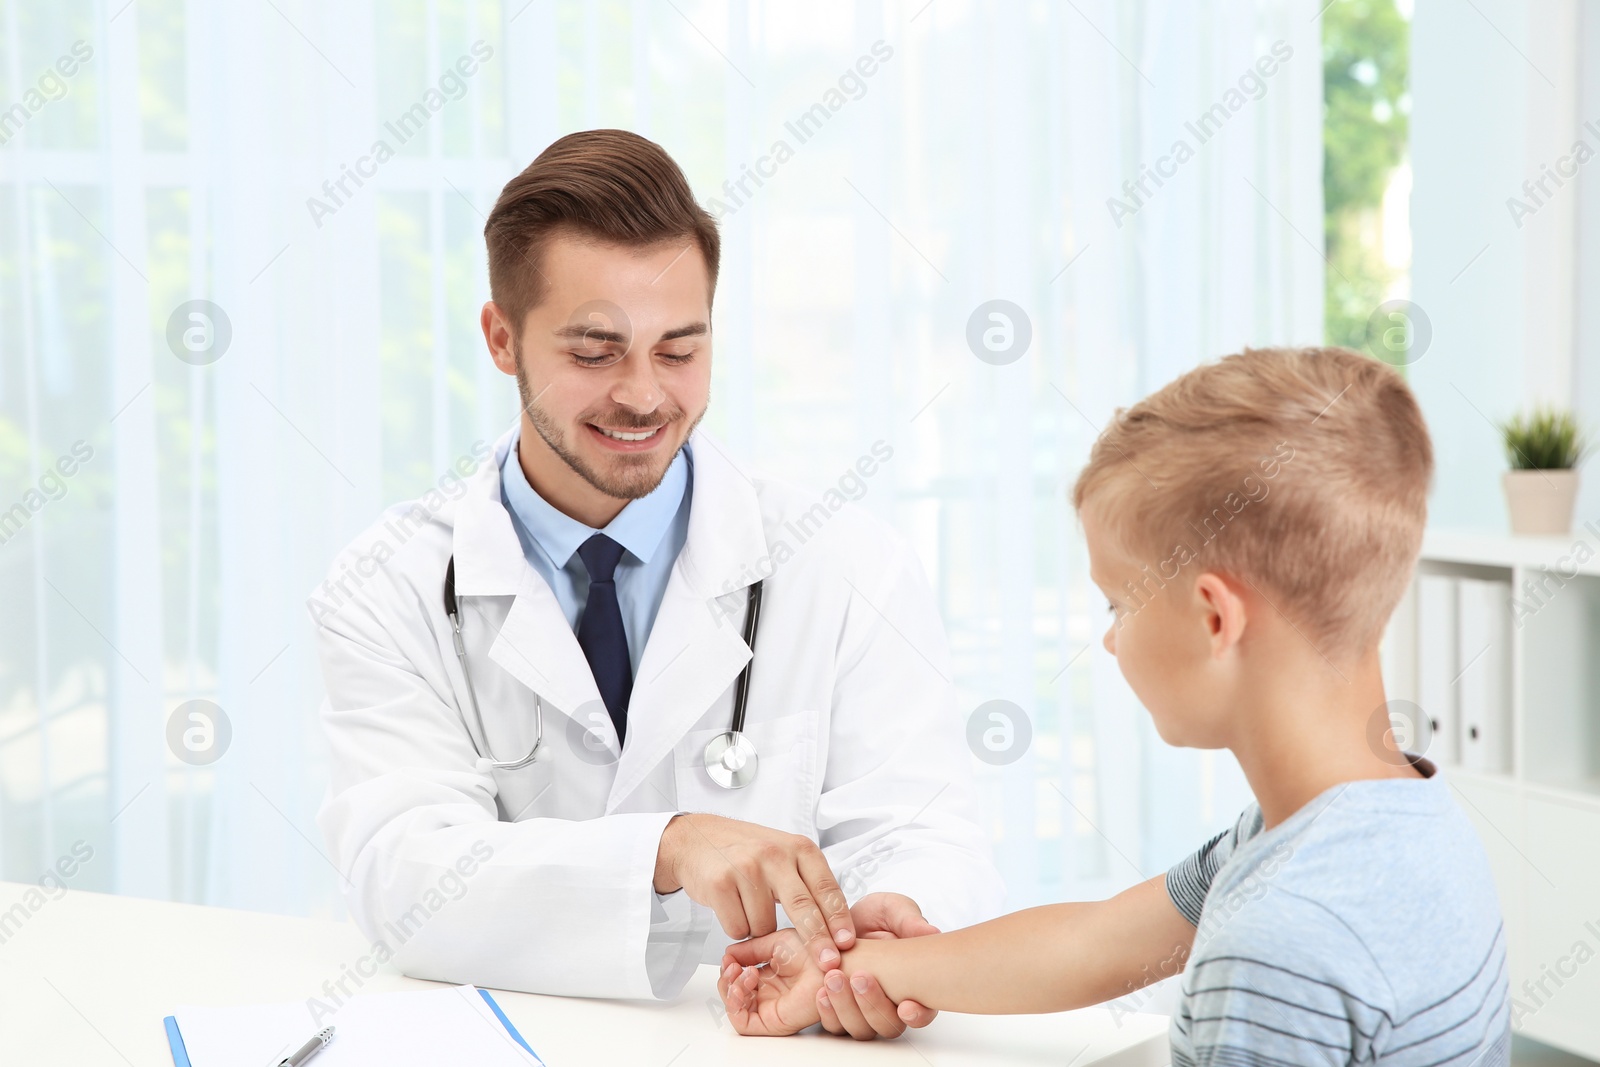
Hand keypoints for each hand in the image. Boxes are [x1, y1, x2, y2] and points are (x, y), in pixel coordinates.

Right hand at [654, 814, 853, 968]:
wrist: (696, 839)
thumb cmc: (746, 851)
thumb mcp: (785, 854)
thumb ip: (808, 881)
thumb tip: (838, 924)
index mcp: (798, 848)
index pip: (826, 887)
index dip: (839, 919)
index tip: (847, 943)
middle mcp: (775, 855)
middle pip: (803, 908)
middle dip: (818, 940)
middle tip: (828, 963)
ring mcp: (746, 868)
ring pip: (766, 926)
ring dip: (760, 929)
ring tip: (748, 905)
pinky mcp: (720, 883)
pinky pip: (738, 928)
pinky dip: (737, 927)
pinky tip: (731, 905)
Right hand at [718, 930, 824, 1035]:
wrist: (832, 963)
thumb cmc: (816, 951)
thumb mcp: (775, 942)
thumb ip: (750, 949)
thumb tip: (728, 953)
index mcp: (769, 975)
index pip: (737, 978)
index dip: (729, 968)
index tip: (729, 956)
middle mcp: (767, 993)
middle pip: (732, 994)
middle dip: (726, 979)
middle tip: (732, 965)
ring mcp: (769, 1007)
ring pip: (734, 1008)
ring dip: (729, 989)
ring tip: (742, 972)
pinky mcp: (772, 1021)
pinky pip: (742, 1022)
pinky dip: (734, 1004)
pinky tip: (743, 984)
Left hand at [816, 893, 938, 1038]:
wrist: (840, 918)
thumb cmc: (876, 916)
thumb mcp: (893, 910)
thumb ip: (909, 921)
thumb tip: (931, 932)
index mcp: (914, 985)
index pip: (923, 1012)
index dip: (918, 1015)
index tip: (905, 1005)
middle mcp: (890, 1004)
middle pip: (889, 1025)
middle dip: (874, 1006)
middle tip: (860, 977)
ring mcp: (864, 1011)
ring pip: (861, 1029)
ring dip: (847, 1008)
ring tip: (833, 979)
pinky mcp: (839, 1010)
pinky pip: (834, 1025)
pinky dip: (828, 1013)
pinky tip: (821, 993)